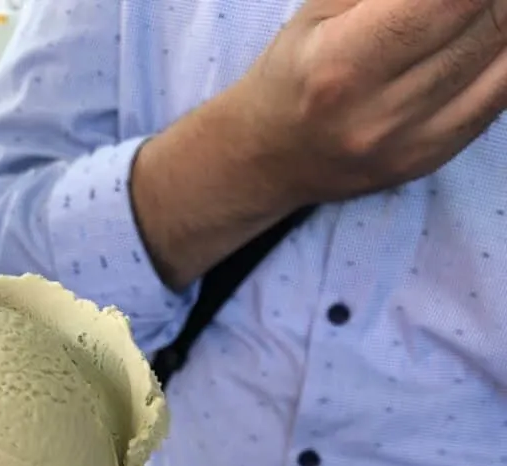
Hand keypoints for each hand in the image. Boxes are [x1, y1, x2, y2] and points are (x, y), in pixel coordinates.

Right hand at [231, 0, 506, 202]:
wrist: (270, 159)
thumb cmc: (296, 68)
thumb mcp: (323, 4)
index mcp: (344, 65)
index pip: (445, 2)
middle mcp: (380, 114)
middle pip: (488, 25)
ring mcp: (411, 145)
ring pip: (502, 61)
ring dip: (502, 19)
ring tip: (483, 11)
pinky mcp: (431, 160)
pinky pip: (498, 98)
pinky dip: (502, 57)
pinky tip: (486, 36)